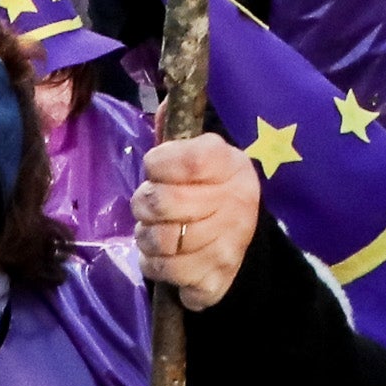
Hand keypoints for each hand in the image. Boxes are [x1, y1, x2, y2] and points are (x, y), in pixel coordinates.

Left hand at [134, 133, 256, 309]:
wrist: (242, 237)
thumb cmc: (207, 188)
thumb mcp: (198, 153)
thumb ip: (177, 131)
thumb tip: (165, 103)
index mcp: (229, 164)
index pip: (186, 160)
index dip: (158, 165)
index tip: (156, 168)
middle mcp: (236, 204)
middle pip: (163, 204)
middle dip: (143, 205)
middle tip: (148, 208)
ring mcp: (229, 247)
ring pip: (160, 245)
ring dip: (146, 240)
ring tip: (154, 233)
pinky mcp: (218, 281)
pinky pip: (170, 278)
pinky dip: (158, 271)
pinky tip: (168, 261)